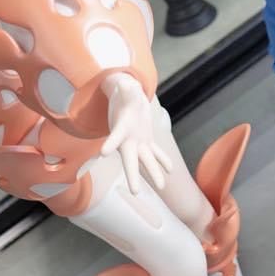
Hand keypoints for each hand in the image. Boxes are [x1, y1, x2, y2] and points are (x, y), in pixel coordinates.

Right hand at [100, 73, 171, 193]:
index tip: (103, 152)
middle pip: (130, 160)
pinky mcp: (146, 141)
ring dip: (154, 172)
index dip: (110, 144)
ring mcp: (138, 142)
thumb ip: (126, 89)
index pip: (115, 137)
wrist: (125, 99)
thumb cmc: (123, 94)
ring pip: (146, 160)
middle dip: (132, 175)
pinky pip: (155, 152)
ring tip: (162, 186)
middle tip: (135, 192)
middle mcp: (128, 140)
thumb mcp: (125, 89)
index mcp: (120, 128)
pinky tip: (171, 168)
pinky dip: (163, 160)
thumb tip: (125, 83)